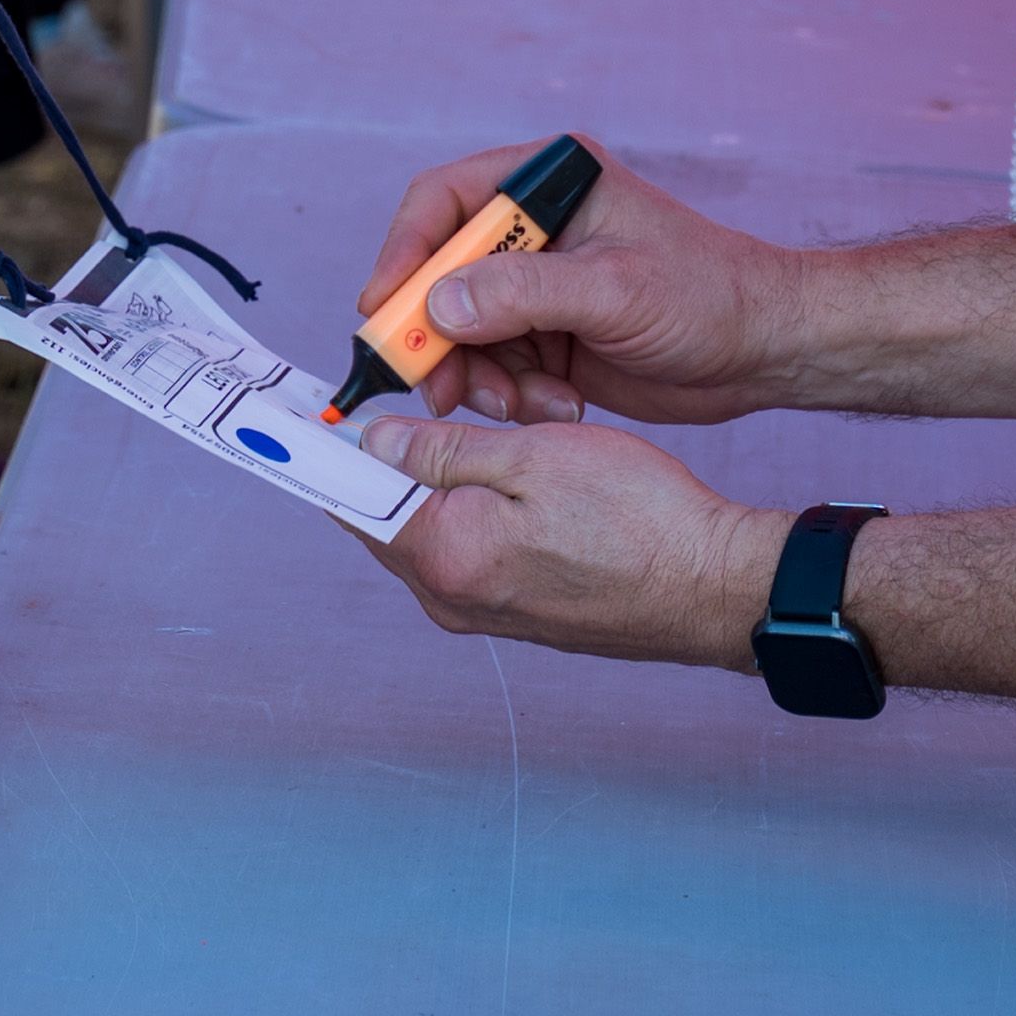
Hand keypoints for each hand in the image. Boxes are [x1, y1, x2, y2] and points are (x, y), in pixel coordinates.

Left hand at [353, 413, 781, 669]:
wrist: (712, 587)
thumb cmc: (638, 516)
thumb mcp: (533, 454)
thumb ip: (444, 450)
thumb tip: (374, 441)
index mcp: (444, 556)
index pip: (351, 498)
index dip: (327, 449)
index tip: (304, 413)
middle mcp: (452, 599)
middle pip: (385, 516)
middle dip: (389, 459)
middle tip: (402, 402)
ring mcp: (485, 613)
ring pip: (430, 531)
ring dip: (439, 482)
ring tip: (482, 433)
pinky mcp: (518, 614)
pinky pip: (469, 551)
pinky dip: (472, 510)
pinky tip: (510, 476)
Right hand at [359, 141, 790, 425]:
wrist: (764, 350)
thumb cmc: (709, 296)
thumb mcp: (615, 291)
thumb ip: (525, 293)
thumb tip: (440, 303)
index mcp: (547, 183)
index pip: (444, 202)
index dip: (404, 254)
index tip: (383, 313)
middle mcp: (532, 230)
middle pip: (439, 274)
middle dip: (434, 335)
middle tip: (432, 387)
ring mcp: (537, 285)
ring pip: (461, 332)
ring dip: (479, 377)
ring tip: (521, 405)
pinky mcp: (546, 335)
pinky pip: (495, 368)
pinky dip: (512, 396)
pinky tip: (559, 408)